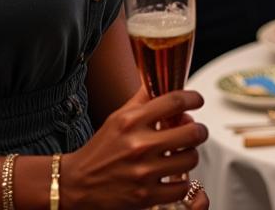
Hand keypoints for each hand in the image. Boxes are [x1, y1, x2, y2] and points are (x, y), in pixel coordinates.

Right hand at [61, 88, 207, 209]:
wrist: (76, 184)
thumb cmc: (100, 149)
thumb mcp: (118, 117)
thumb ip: (142, 98)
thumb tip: (160, 78)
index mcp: (132, 121)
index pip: (174, 101)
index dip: (193, 99)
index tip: (197, 101)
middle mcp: (138, 145)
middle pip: (191, 132)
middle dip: (198, 130)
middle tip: (195, 131)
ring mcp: (143, 172)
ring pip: (190, 158)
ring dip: (190, 155)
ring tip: (182, 153)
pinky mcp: (145, 197)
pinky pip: (181, 187)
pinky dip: (182, 181)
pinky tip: (173, 175)